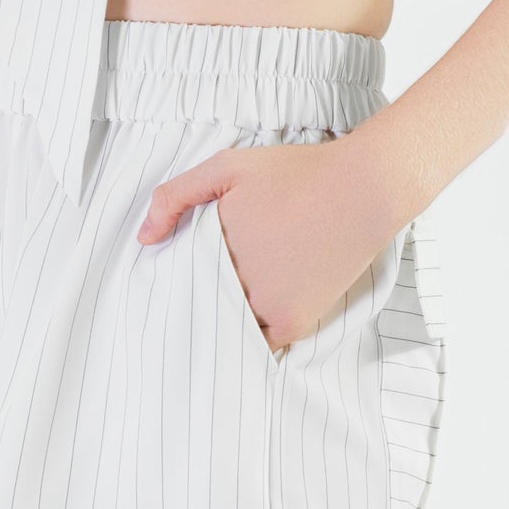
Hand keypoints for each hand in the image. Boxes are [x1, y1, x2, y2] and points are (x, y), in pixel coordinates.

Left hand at [137, 118, 408, 353]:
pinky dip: (253, 334)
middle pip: (200, 304)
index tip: (175, 276)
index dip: (175, 278)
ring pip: (228, 326)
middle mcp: (236, 283)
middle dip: (197, 300)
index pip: (176, 279)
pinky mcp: (294, 322)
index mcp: (213, 249)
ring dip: (224, 319)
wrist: (363, 188)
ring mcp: (266, 307)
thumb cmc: (296, 173)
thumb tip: (144, 239)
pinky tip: (253, 316)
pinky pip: (260, 341)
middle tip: (201, 292)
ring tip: (232, 299)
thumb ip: (175, 196)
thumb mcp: (227, 167)